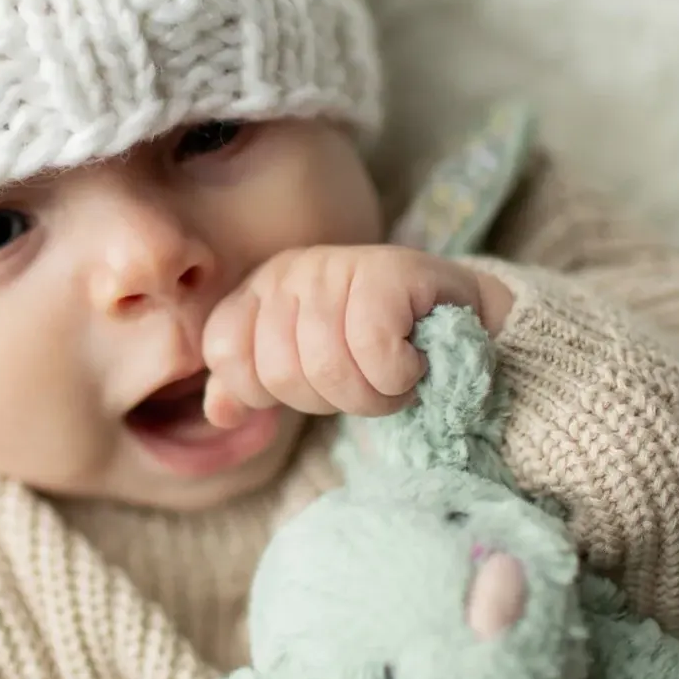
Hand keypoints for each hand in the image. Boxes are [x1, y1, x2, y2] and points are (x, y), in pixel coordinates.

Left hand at [202, 244, 513, 427]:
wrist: (458, 320)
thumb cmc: (371, 347)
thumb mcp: (304, 368)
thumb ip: (255, 387)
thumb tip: (219, 413)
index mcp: (258, 291)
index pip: (224, 351)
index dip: (262, 390)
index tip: (308, 386)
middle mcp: (289, 271)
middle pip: (279, 373)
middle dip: (330, 400)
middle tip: (364, 381)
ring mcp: (336, 265)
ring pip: (328, 368)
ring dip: (372, 395)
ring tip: (392, 375)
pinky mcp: (388, 270)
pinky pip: (375, 351)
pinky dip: (399, 376)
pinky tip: (414, 360)